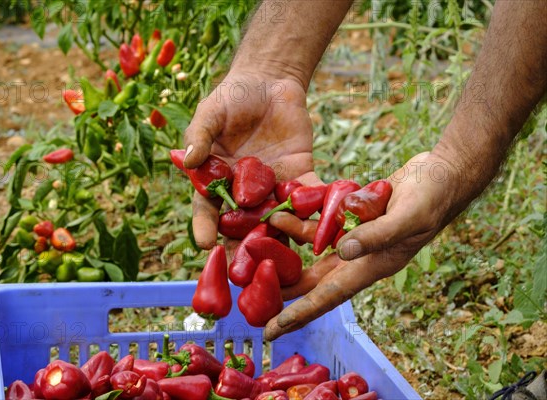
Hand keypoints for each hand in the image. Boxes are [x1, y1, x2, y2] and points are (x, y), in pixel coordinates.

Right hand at [183, 70, 319, 248]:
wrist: (269, 82)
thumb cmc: (232, 97)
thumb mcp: (211, 112)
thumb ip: (201, 136)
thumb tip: (189, 159)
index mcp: (217, 182)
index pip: (208, 209)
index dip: (206, 227)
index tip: (205, 245)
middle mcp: (245, 192)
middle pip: (243, 225)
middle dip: (244, 249)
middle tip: (245, 274)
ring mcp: (274, 188)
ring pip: (278, 219)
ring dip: (283, 239)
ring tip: (286, 262)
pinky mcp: (301, 177)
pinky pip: (310, 196)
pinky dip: (318, 210)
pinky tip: (325, 227)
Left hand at [264, 151, 468, 339]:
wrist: (442, 174)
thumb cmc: (432, 198)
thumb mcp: (407, 217)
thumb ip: (376, 235)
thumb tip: (342, 252)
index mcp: (372, 267)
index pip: (329, 297)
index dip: (300, 314)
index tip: (272, 331)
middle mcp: (360, 257)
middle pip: (313, 280)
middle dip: (283, 289)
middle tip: (249, 300)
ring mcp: (355, 237)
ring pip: (312, 250)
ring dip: (286, 246)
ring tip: (255, 244)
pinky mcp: (352, 217)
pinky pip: (320, 223)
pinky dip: (301, 220)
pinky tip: (281, 213)